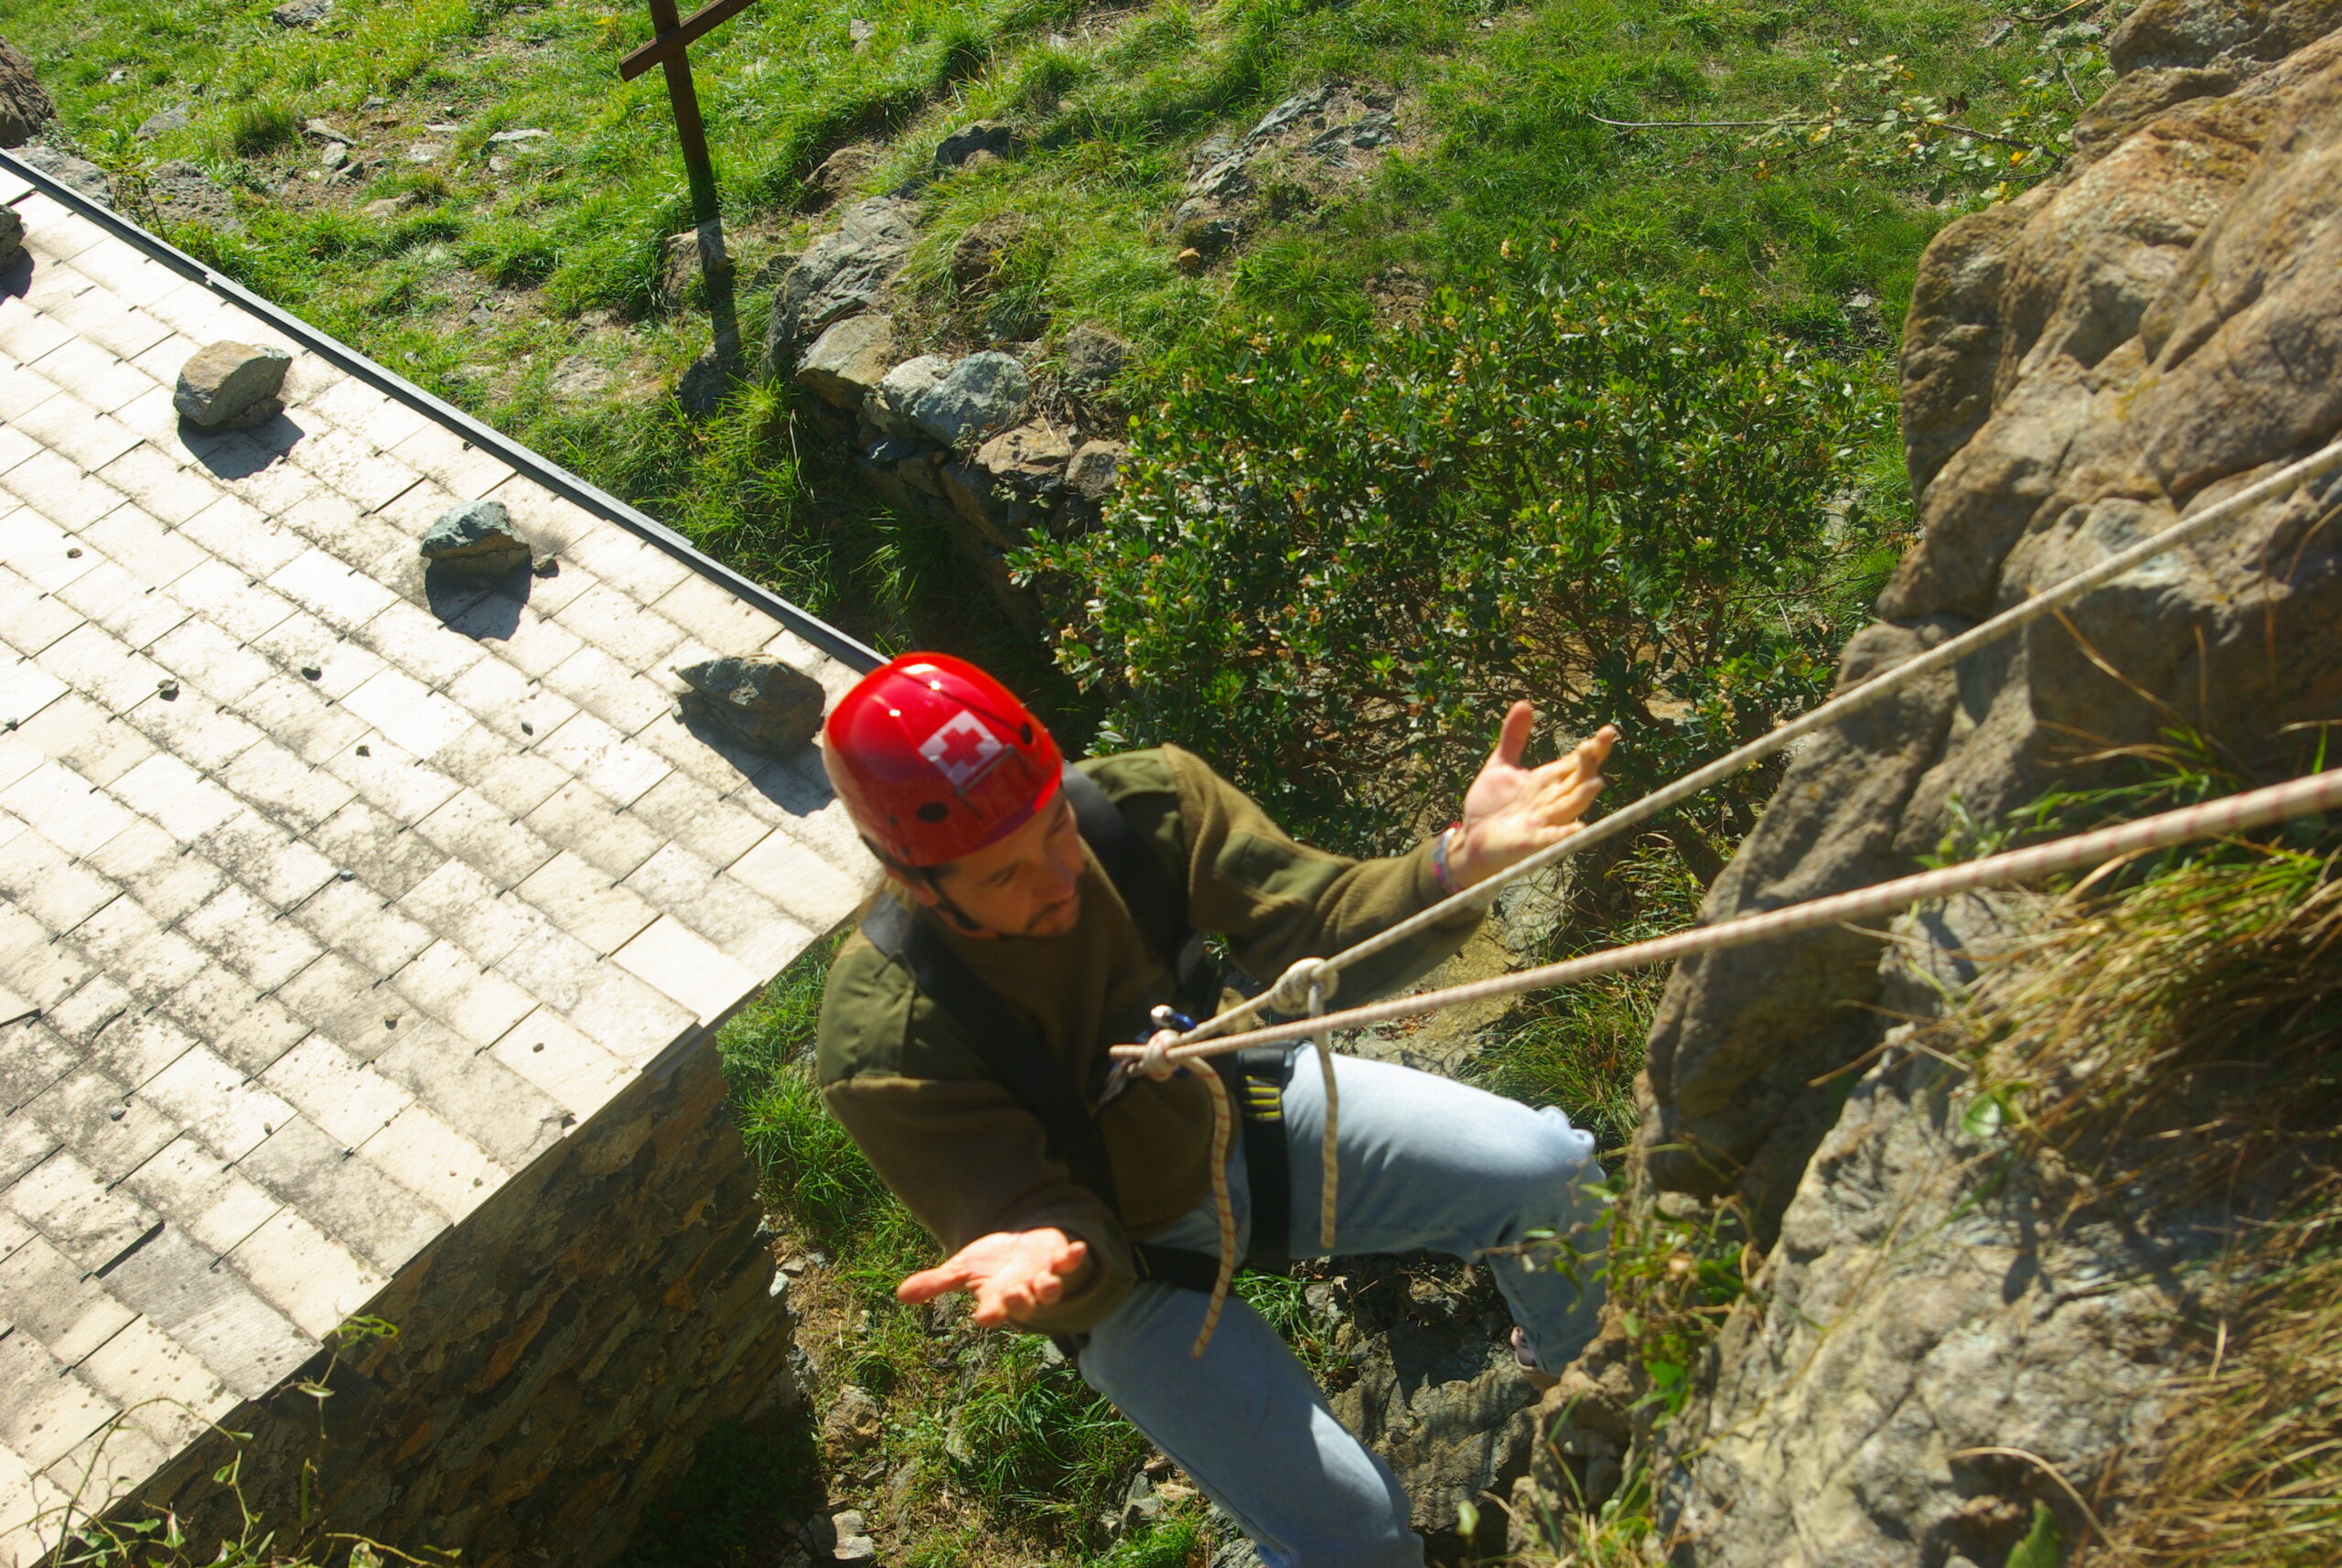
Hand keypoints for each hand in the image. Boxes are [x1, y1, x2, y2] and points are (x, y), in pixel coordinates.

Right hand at [897, 1227, 1090, 1326]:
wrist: (1022, 1247)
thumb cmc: (991, 1266)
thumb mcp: (962, 1271)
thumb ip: (935, 1283)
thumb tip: (900, 1295)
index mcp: (997, 1299)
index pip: (993, 1310)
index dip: (990, 1313)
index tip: (982, 1316)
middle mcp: (1023, 1293)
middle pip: (1024, 1304)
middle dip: (1019, 1300)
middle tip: (1013, 1294)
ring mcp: (1044, 1277)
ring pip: (1050, 1289)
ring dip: (1049, 1287)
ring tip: (1046, 1282)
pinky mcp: (1060, 1259)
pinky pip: (1071, 1263)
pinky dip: (1075, 1258)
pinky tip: (1078, 1249)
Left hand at [1449, 702, 1616, 888]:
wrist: (1471, 838)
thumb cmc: (1491, 805)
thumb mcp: (1501, 765)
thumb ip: (1513, 737)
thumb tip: (1525, 703)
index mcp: (1547, 781)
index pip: (1576, 763)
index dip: (1593, 748)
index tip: (1607, 731)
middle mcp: (1551, 801)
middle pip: (1578, 781)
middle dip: (1587, 765)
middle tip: (1591, 746)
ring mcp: (1544, 822)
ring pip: (1570, 807)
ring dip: (1583, 796)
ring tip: (1596, 782)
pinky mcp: (1531, 842)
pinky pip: (1552, 838)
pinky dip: (1565, 833)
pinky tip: (1578, 827)